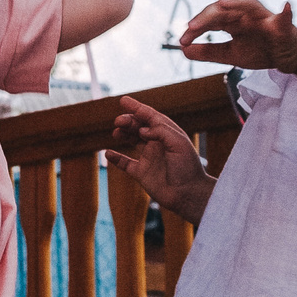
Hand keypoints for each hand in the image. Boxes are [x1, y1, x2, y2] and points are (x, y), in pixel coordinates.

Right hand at [107, 97, 212, 219]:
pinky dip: (116, 158)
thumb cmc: (188, 168)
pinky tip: (108, 153)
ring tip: (116, 132)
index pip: (150, 116)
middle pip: (138, 127)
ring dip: (123, 134)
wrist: (188, 195)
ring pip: (131, 141)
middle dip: (128, 121)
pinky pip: (125, 163)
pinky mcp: (142, 173)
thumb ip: (161, 131)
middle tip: (119, 121)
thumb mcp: (179, 144)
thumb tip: (142, 129)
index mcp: (167, 134)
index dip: (137, 107)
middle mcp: (157, 144)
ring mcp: (149, 158)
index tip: (123, 100)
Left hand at [178, 0, 296, 75]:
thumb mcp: (231, 53)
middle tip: (192, 27)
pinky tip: (286, 6)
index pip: (211, 19)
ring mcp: (265, 19)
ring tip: (222, 4)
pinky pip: (285, 18)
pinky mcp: (284, 27)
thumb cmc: (261, 50)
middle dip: (207, 16)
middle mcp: (247, 15)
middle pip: (224, 9)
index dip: (196, 27)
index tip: (183, 40)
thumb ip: (209, 51)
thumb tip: (183, 49)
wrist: (287, 58)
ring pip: (249, 5)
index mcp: (234, 21)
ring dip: (236, 3)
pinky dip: (286, 12)